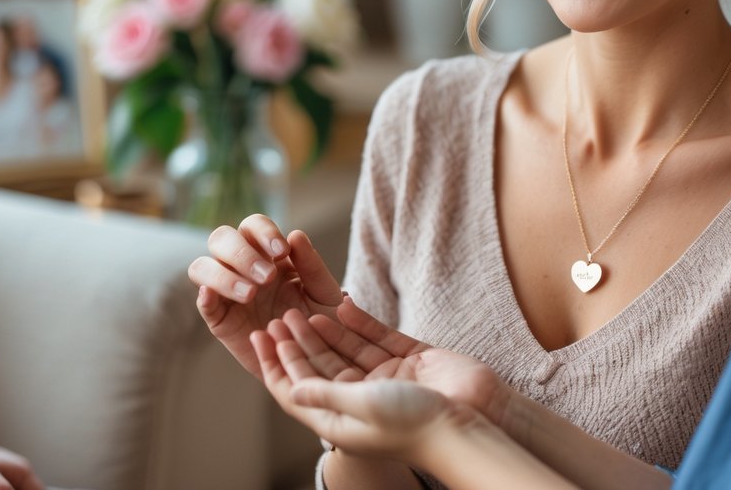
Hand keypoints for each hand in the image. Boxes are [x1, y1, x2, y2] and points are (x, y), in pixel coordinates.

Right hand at [188, 215, 343, 378]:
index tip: (282, 252)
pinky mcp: (219, 320)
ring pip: (202, 266)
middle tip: (267, 277)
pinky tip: (211, 296)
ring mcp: (226, 292)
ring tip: (251, 294)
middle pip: (222, 238)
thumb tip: (294, 234)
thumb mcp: (325, 294)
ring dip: (222, 275)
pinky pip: (203, 303)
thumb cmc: (321, 320)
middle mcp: (242, 266)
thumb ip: (312, 267)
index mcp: (269, 253)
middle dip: (242, 253)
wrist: (313, 359)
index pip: (254, 226)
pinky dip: (204, 296)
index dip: (264, 232)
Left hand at [272, 298, 513, 426]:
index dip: (277, 365)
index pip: (299, 391)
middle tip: (280, 314)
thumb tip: (291, 387)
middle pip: (320, 367)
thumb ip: (326, 394)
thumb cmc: (414, 424)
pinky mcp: (410, 361)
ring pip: (347, 350)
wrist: (471, 419)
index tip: (260, 338)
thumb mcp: (362, 408)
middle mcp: (361, 399)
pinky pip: (378, 338)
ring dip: (325, 331)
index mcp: (343, 419)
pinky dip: (361, 323)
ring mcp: (386, 379)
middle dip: (297, 342)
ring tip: (303, 307)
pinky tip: (344, 306)